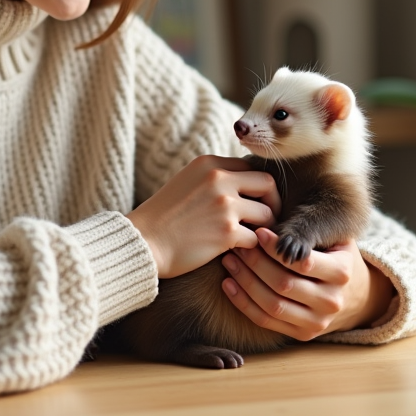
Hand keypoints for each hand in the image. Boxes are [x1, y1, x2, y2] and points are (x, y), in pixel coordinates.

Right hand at [126, 156, 279, 278]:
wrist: (142, 241)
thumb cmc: (163, 216)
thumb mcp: (187, 182)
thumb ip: (214, 178)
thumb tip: (245, 184)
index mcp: (209, 164)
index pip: (251, 167)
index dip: (259, 186)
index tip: (257, 201)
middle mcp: (219, 179)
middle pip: (267, 184)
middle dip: (272, 203)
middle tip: (266, 219)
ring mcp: (224, 205)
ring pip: (267, 213)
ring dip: (264, 228)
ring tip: (253, 237)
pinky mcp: (226, 232)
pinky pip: (256, 238)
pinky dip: (252, 247)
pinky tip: (240, 252)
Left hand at [219, 228, 395, 339]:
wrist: (351, 293)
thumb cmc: (331, 255)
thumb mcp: (330, 238)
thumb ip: (305, 232)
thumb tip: (264, 218)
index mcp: (342, 272)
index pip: (302, 261)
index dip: (275, 247)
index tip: (257, 232)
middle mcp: (332, 301)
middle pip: (284, 284)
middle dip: (255, 263)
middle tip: (236, 245)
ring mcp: (318, 322)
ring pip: (272, 305)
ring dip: (245, 282)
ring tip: (229, 260)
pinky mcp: (303, 334)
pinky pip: (266, 321)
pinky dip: (243, 303)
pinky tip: (229, 283)